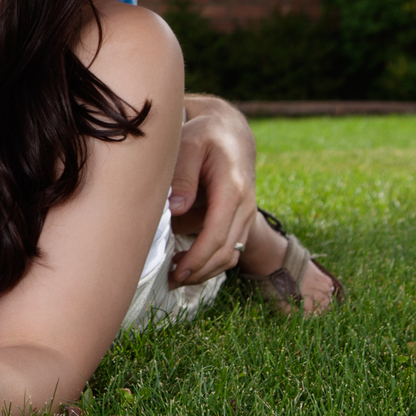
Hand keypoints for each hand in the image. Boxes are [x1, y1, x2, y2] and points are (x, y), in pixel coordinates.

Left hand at [167, 97, 258, 286]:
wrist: (231, 133)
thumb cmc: (205, 137)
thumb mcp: (189, 145)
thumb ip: (182, 175)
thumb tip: (176, 209)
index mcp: (233, 190)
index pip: (217, 235)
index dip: (197, 258)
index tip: (176, 271)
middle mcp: (245, 206)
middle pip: (225, 252)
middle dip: (198, 271)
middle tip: (169, 281)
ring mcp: (246, 215)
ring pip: (230, 255)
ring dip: (205, 270)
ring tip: (175, 277)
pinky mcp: (240, 220)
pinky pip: (230, 248)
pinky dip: (210, 261)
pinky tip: (186, 262)